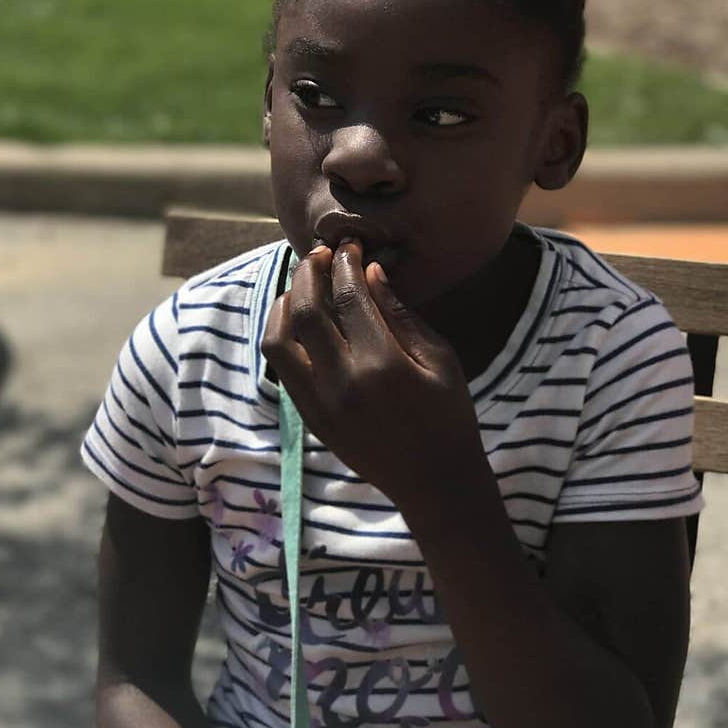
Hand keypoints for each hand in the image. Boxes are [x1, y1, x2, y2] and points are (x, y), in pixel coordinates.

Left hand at [261, 240, 485, 507]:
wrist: (434, 482)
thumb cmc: (449, 415)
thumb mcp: (439, 359)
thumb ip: (401, 314)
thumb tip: (370, 271)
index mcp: (383, 364)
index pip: (349, 296)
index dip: (344, 262)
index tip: (348, 244)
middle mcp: (343, 382)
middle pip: (305, 311)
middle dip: (308, 272)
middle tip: (319, 254)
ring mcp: (321, 403)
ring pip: (279, 341)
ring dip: (284, 304)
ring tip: (301, 286)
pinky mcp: (311, 419)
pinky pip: (282, 369)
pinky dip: (283, 337)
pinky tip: (297, 321)